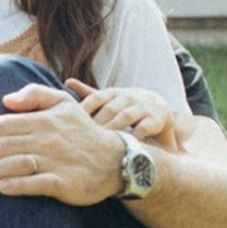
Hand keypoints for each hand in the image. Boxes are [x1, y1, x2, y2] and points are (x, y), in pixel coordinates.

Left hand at [0, 82, 125, 204]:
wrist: (117, 160)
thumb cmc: (82, 131)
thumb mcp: (63, 103)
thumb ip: (34, 95)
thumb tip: (5, 99)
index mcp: (43, 120)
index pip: (2, 125)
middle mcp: (48, 139)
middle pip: (4, 145)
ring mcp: (57, 161)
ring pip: (16, 164)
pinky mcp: (66, 182)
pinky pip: (38, 184)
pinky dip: (19, 185)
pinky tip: (1, 188)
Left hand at [65, 78, 186, 150]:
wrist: (158, 107)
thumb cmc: (125, 105)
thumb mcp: (108, 98)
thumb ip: (88, 93)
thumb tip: (67, 81)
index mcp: (113, 93)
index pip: (95, 98)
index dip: (84, 109)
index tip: (69, 122)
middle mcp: (127, 98)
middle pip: (109, 109)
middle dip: (95, 123)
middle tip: (79, 138)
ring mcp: (142, 108)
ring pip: (125, 117)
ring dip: (112, 129)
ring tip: (98, 143)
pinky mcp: (155, 120)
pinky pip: (143, 128)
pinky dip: (133, 136)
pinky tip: (122, 146)